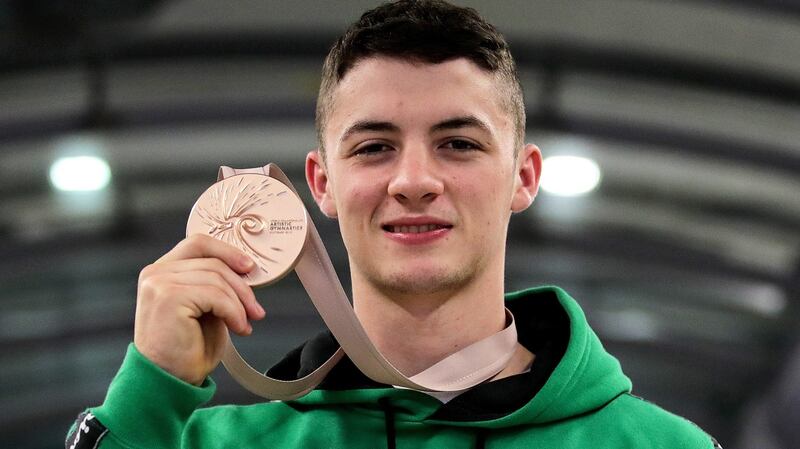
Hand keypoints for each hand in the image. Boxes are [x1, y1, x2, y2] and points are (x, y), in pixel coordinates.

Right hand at [133, 234, 265, 385]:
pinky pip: (215, 295)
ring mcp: (159, 283)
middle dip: (242, 286)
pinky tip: (237, 328)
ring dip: (239, 303)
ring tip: (244, 323)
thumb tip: (245, 270)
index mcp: (161, 271)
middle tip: (256, 310)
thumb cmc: (186, 350)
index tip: (249, 268)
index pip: (198, 243)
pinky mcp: (168, 297)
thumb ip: (214, 285)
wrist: (169, 381)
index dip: (227, 252)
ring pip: (217, 278)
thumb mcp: (204, 308)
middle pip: (213, 261)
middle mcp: (155, 273)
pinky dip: (233, 312)